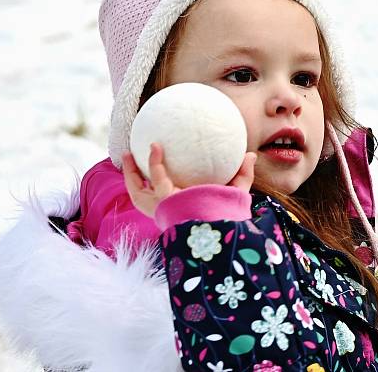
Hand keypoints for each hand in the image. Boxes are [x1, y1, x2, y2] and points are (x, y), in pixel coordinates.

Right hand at [122, 144, 257, 217]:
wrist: (222, 230)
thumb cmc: (229, 215)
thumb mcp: (236, 192)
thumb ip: (242, 174)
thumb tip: (250, 154)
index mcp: (179, 211)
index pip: (162, 202)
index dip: (153, 189)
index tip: (151, 174)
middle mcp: (168, 213)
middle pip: (141, 201)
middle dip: (132, 183)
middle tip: (128, 161)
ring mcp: (164, 209)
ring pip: (138, 195)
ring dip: (130, 174)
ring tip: (127, 154)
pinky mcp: (167, 202)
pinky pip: (157, 179)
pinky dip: (155, 163)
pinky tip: (156, 147)